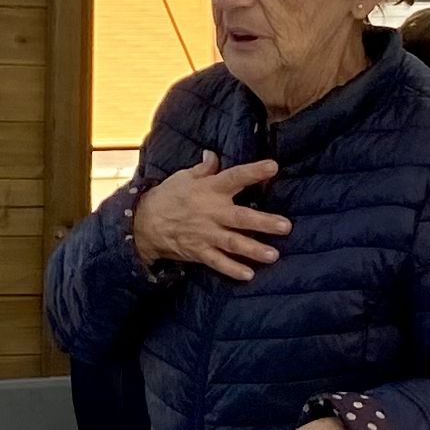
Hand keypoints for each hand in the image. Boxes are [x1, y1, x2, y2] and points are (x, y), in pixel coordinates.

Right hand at [133, 151, 289, 279]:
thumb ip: (204, 169)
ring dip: (254, 250)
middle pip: (240, 218)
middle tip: (285, 226)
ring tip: (273, 255)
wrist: (144, 223)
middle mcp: (211, 212)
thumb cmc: (168, 196)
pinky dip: (232, 269)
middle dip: (263, 223)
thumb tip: (213, 154)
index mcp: (210, 190)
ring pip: (233, 243)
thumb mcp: (184, 177)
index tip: (273, 167)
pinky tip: (249, 275)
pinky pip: (218, 263)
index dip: (253, 172)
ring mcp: (206, 234)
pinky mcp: (200, 252)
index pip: (235, 177)